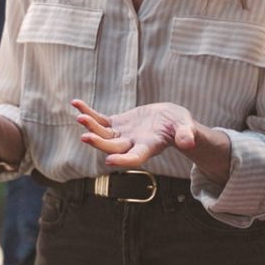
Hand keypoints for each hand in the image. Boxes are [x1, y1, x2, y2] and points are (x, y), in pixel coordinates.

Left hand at [75, 100, 232, 182]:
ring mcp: (122, 135)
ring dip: (91, 126)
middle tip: (85, 136)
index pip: (135, 157)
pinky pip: (99, 119)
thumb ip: (185, 134)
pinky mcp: (117, 124)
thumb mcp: (185, 127)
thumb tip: (188, 142)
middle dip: (99, 142)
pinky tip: (76, 103)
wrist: (170, 120)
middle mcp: (132, 144)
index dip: (124, 160)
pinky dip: (88, 112)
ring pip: (103, 133)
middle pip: (113, 147)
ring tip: (79, 117)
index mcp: (149, 147)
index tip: (110, 160)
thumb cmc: (180, 125)